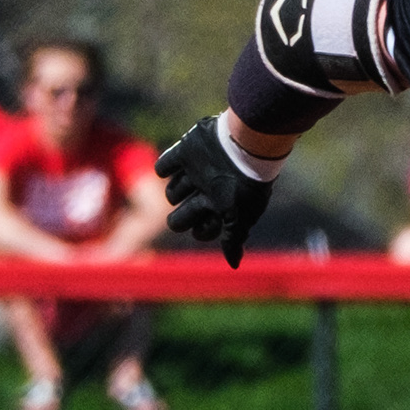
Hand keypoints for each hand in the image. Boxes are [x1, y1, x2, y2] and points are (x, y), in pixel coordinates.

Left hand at [154, 118, 272, 266]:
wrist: (244, 145)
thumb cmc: (245, 185)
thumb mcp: (240, 216)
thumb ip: (233, 240)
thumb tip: (234, 265)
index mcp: (222, 206)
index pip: (203, 229)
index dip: (202, 231)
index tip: (210, 224)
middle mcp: (208, 191)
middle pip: (183, 215)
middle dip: (183, 217)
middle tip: (194, 208)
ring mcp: (196, 173)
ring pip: (172, 191)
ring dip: (176, 190)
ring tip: (192, 181)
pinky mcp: (186, 152)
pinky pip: (164, 166)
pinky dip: (165, 168)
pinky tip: (176, 166)